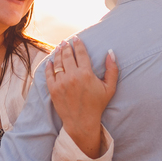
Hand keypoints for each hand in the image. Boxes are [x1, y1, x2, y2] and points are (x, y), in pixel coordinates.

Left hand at [45, 36, 116, 158]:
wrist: (82, 122)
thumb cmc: (97, 104)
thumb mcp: (109, 88)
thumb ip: (112, 69)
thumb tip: (110, 53)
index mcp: (86, 74)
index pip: (81, 53)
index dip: (78, 44)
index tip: (76, 38)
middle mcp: (72, 76)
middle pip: (67, 55)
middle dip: (66, 46)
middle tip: (66, 41)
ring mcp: (61, 82)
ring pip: (58, 62)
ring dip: (58, 53)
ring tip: (59, 48)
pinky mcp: (53, 89)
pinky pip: (49, 73)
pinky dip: (49, 66)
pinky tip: (50, 61)